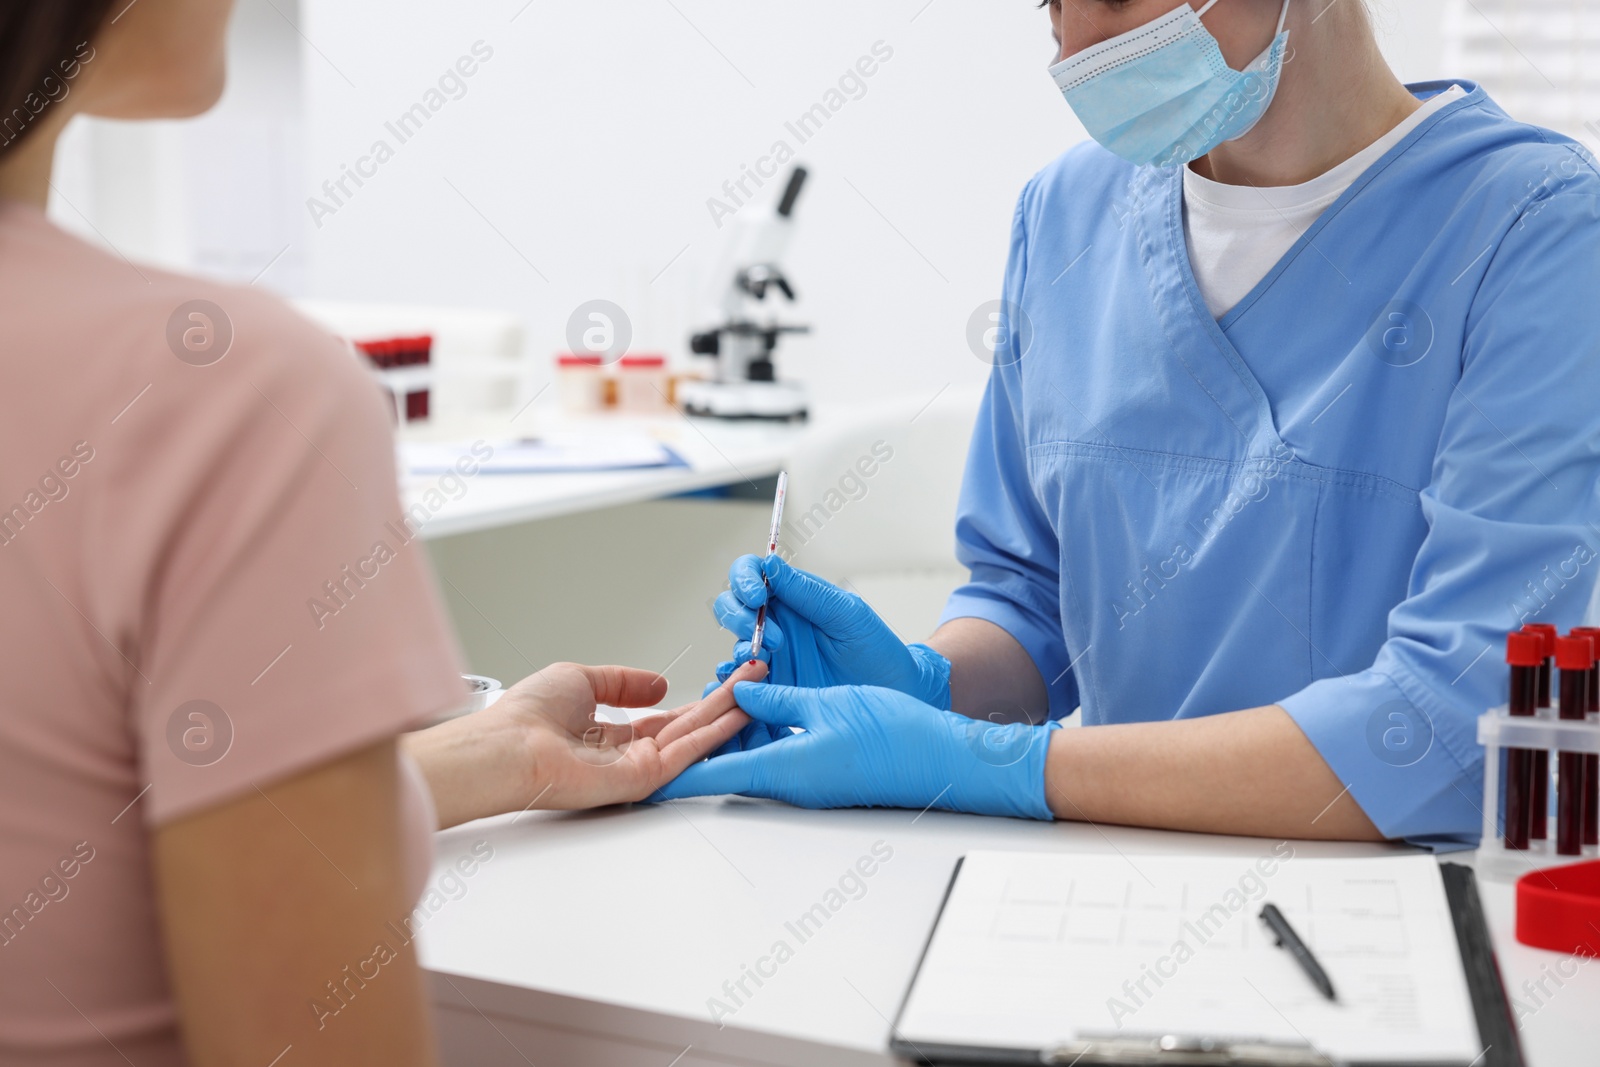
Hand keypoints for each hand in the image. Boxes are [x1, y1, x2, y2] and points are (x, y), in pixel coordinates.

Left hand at [405, 660, 765, 827]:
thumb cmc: (526, 717)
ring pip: (693, 738)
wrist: (507, 748)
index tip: (722, 682)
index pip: (662, 720)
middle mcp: (624, 754)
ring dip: (728, 714)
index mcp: (606, 735)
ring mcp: (635, 769)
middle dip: (723, 702)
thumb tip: (659, 683)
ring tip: (759, 689)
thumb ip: (622, 681)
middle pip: (686, 726)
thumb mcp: (580, 679)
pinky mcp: (642, 780)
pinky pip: (686, 754)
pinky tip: (739, 713)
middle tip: (755, 679)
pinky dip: (715, 734)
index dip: (695, 700)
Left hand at [655, 682, 1057, 819]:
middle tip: (654, 736)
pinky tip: (748, 716)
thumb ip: (778, 696)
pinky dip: (754, 740)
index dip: (666, 776)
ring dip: (724, 741)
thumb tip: (741, 690)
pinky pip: (774, 758)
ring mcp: (805, 784)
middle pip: (721, 770)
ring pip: (747, 761)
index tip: (632, 778)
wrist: (944, 761)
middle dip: (689, 751)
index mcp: (781, 768)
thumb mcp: (828, 703)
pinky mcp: (821, 777)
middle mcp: (787, 783)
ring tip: (694, 713)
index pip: (707, 777)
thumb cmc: (897, 737)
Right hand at [711, 554, 950, 707]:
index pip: (752, 574)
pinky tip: (742, 685)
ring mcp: (770, 656)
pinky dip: (731, 681)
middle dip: (739, 616)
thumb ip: (808, 593)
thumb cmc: (877, 649)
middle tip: (773, 638)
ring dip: (741, 649)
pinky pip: (738, 681)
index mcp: (793, 597)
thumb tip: (770, 565)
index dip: (744, 580)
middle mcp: (776, 623)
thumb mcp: (847, 615)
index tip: (758, 596)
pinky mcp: (769, 688)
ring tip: (766, 663)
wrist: (894, 694)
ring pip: (734, 643)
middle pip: (732, 606)